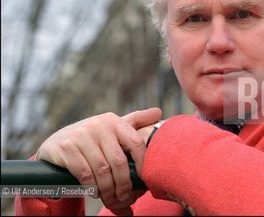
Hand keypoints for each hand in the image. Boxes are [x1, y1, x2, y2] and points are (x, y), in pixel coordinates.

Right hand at [36, 108, 161, 214]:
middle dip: (124, 184)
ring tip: (111, 199)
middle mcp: (99, 124)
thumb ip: (136, 121)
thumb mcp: (113, 128)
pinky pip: (84, 173)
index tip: (143, 178)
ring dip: (108, 189)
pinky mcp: (66, 147)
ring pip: (102, 169)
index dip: (143, 162)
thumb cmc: (94, 139)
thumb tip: (159, 112)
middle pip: (119, 161)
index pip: (136, 142)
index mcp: (115, 121)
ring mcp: (81, 135)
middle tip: (125, 198)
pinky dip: (92, 186)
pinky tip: (94, 192)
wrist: (57, 143)